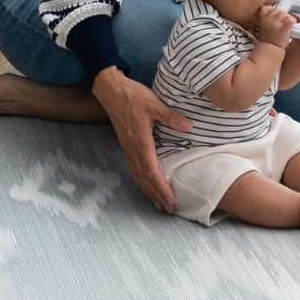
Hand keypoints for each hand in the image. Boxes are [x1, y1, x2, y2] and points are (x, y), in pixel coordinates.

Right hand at [92, 67, 191, 211]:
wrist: (110, 90)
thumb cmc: (132, 96)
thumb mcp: (154, 103)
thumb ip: (171, 117)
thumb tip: (189, 126)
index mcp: (140, 142)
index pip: (151, 171)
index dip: (161, 188)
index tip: (170, 200)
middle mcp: (133, 149)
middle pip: (144, 179)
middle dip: (156, 195)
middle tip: (168, 209)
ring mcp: (128, 149)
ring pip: (138, 176)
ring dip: (148, 191)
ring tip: (159, 204)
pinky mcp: (127, 146)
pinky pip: (134, 169)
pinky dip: (142, 182)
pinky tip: (147, 187)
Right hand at [255, 4, 296, 48]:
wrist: (270, 49)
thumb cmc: (269, 38)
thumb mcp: (263, 25)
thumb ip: (264, 16)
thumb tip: (265, 6)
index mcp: (264, 19)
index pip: (269, 8)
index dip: (274, 12)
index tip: (277, 18)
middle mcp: (269, 20)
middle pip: (278, 10)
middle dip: (282, 15)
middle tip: (284, 22)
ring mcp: (275, 24)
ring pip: (285, 14)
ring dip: (288, 18)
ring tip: (287, 25)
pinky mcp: (283, 29)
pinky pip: (290, 20)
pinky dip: (293, 21)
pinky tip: (292, 25)